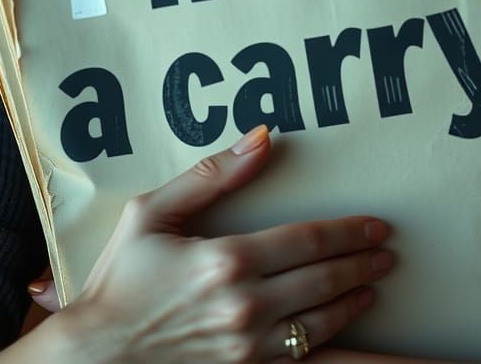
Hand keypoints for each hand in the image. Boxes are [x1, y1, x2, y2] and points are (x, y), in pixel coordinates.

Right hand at [34, 125, 393, 362]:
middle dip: (361, 264)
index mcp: (226, 259)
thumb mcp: (152, 213)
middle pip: (323, 280)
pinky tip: (357, 344)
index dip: (348, 232)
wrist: (94, 355)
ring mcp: (246, 348)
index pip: (307, 239)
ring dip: (352, 303)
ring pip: (319, 325)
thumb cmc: (119, 279)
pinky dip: (339, 353)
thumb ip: (210, 174)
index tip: (375, 226)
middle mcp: (244, 305)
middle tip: (385, 254)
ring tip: (371, 287)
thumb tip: (261, 138)